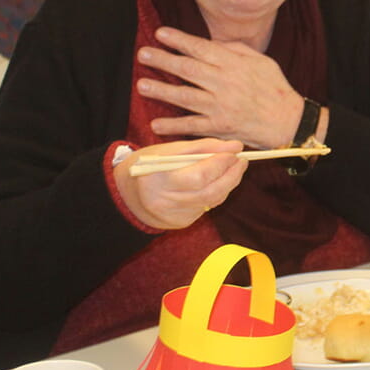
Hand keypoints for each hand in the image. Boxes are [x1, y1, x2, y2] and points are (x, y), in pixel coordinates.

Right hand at [113, 138, 247, 229]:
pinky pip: (207, 206)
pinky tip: (221, 181)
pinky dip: (218, 192)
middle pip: (209, 191)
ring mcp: (174, 215)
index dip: (220, 163)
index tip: (235, 150)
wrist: (127, 195)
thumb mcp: (169, 150)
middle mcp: (165, 201)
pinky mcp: (181, 223)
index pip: (199, 175)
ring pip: (212, 200)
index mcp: (157, 179)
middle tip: (241, 160)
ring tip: (235, 168)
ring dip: (229, 183)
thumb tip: (235, 146)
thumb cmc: (150, 165)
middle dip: (231, 174)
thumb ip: (203, 147)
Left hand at [135, 26, 303, 148]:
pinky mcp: (220, 127)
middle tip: (143, 54)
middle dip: (163, 60)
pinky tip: (157, 124)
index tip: (160, 33)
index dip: (179, 40)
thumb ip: (236, 50)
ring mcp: (221, 106)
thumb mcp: (262, 61)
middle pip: (188, 69)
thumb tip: (212, 42)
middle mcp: (225, 83)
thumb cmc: (276, 89)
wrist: (289, 122)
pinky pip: (193, 125)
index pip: (201, 48)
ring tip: (142, 84)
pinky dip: (174, 125)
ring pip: (185, 96)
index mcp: (235, 65)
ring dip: (162, 90)